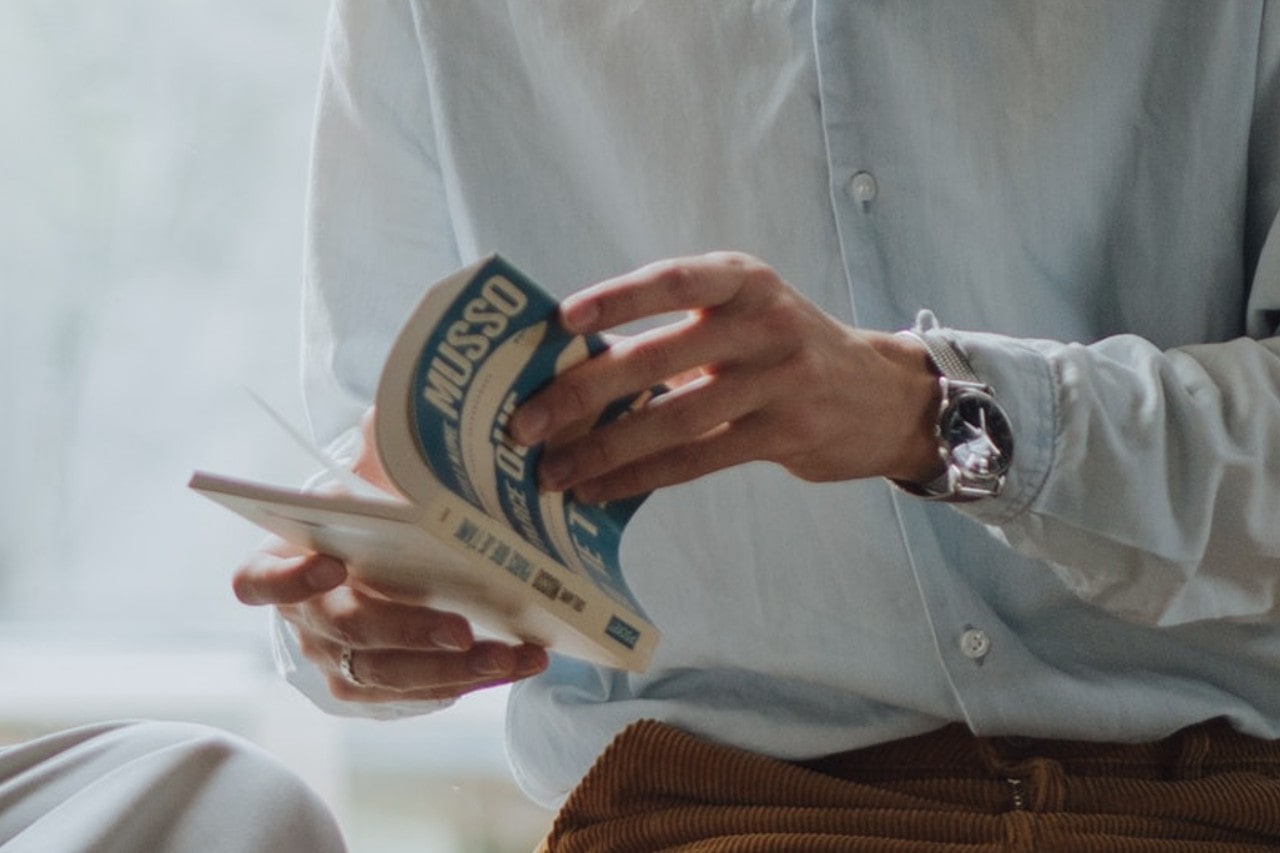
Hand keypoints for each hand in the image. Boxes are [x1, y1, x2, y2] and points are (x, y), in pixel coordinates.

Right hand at [233, 409, 547, 703]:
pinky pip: (416, 696)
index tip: (334, 562)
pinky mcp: (375, 690)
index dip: (289, 578)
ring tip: (511, 656)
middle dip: (405, 630)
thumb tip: (390, 415)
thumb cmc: (373, 511)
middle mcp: (304, 619)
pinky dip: (468, 681)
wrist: (383, 549)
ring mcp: (336, 660)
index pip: (259, 581)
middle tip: (461, 629)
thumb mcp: (373, 473)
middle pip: (345, 632)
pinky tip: (514, 665)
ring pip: (386, 675)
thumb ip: (379, 448)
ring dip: (451, 669)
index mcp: (284, 561)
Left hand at [510, 252, 941, 502]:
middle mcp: (764, 324)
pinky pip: (696, 460)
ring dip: (603, 450)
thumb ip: (678, 328)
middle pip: (659, 357)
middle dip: (583, 392)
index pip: (674, 280)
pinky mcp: (785, 435)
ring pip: (673, 418)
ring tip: (551, 472)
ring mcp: (779, 381)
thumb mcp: (746, 314)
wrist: (882, 394)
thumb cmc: (786, 349)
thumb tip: (575, 364)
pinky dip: (640, 477)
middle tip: (525, 422)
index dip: (617, 298)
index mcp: (744, 281)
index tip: (561, 321)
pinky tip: (599, 490)